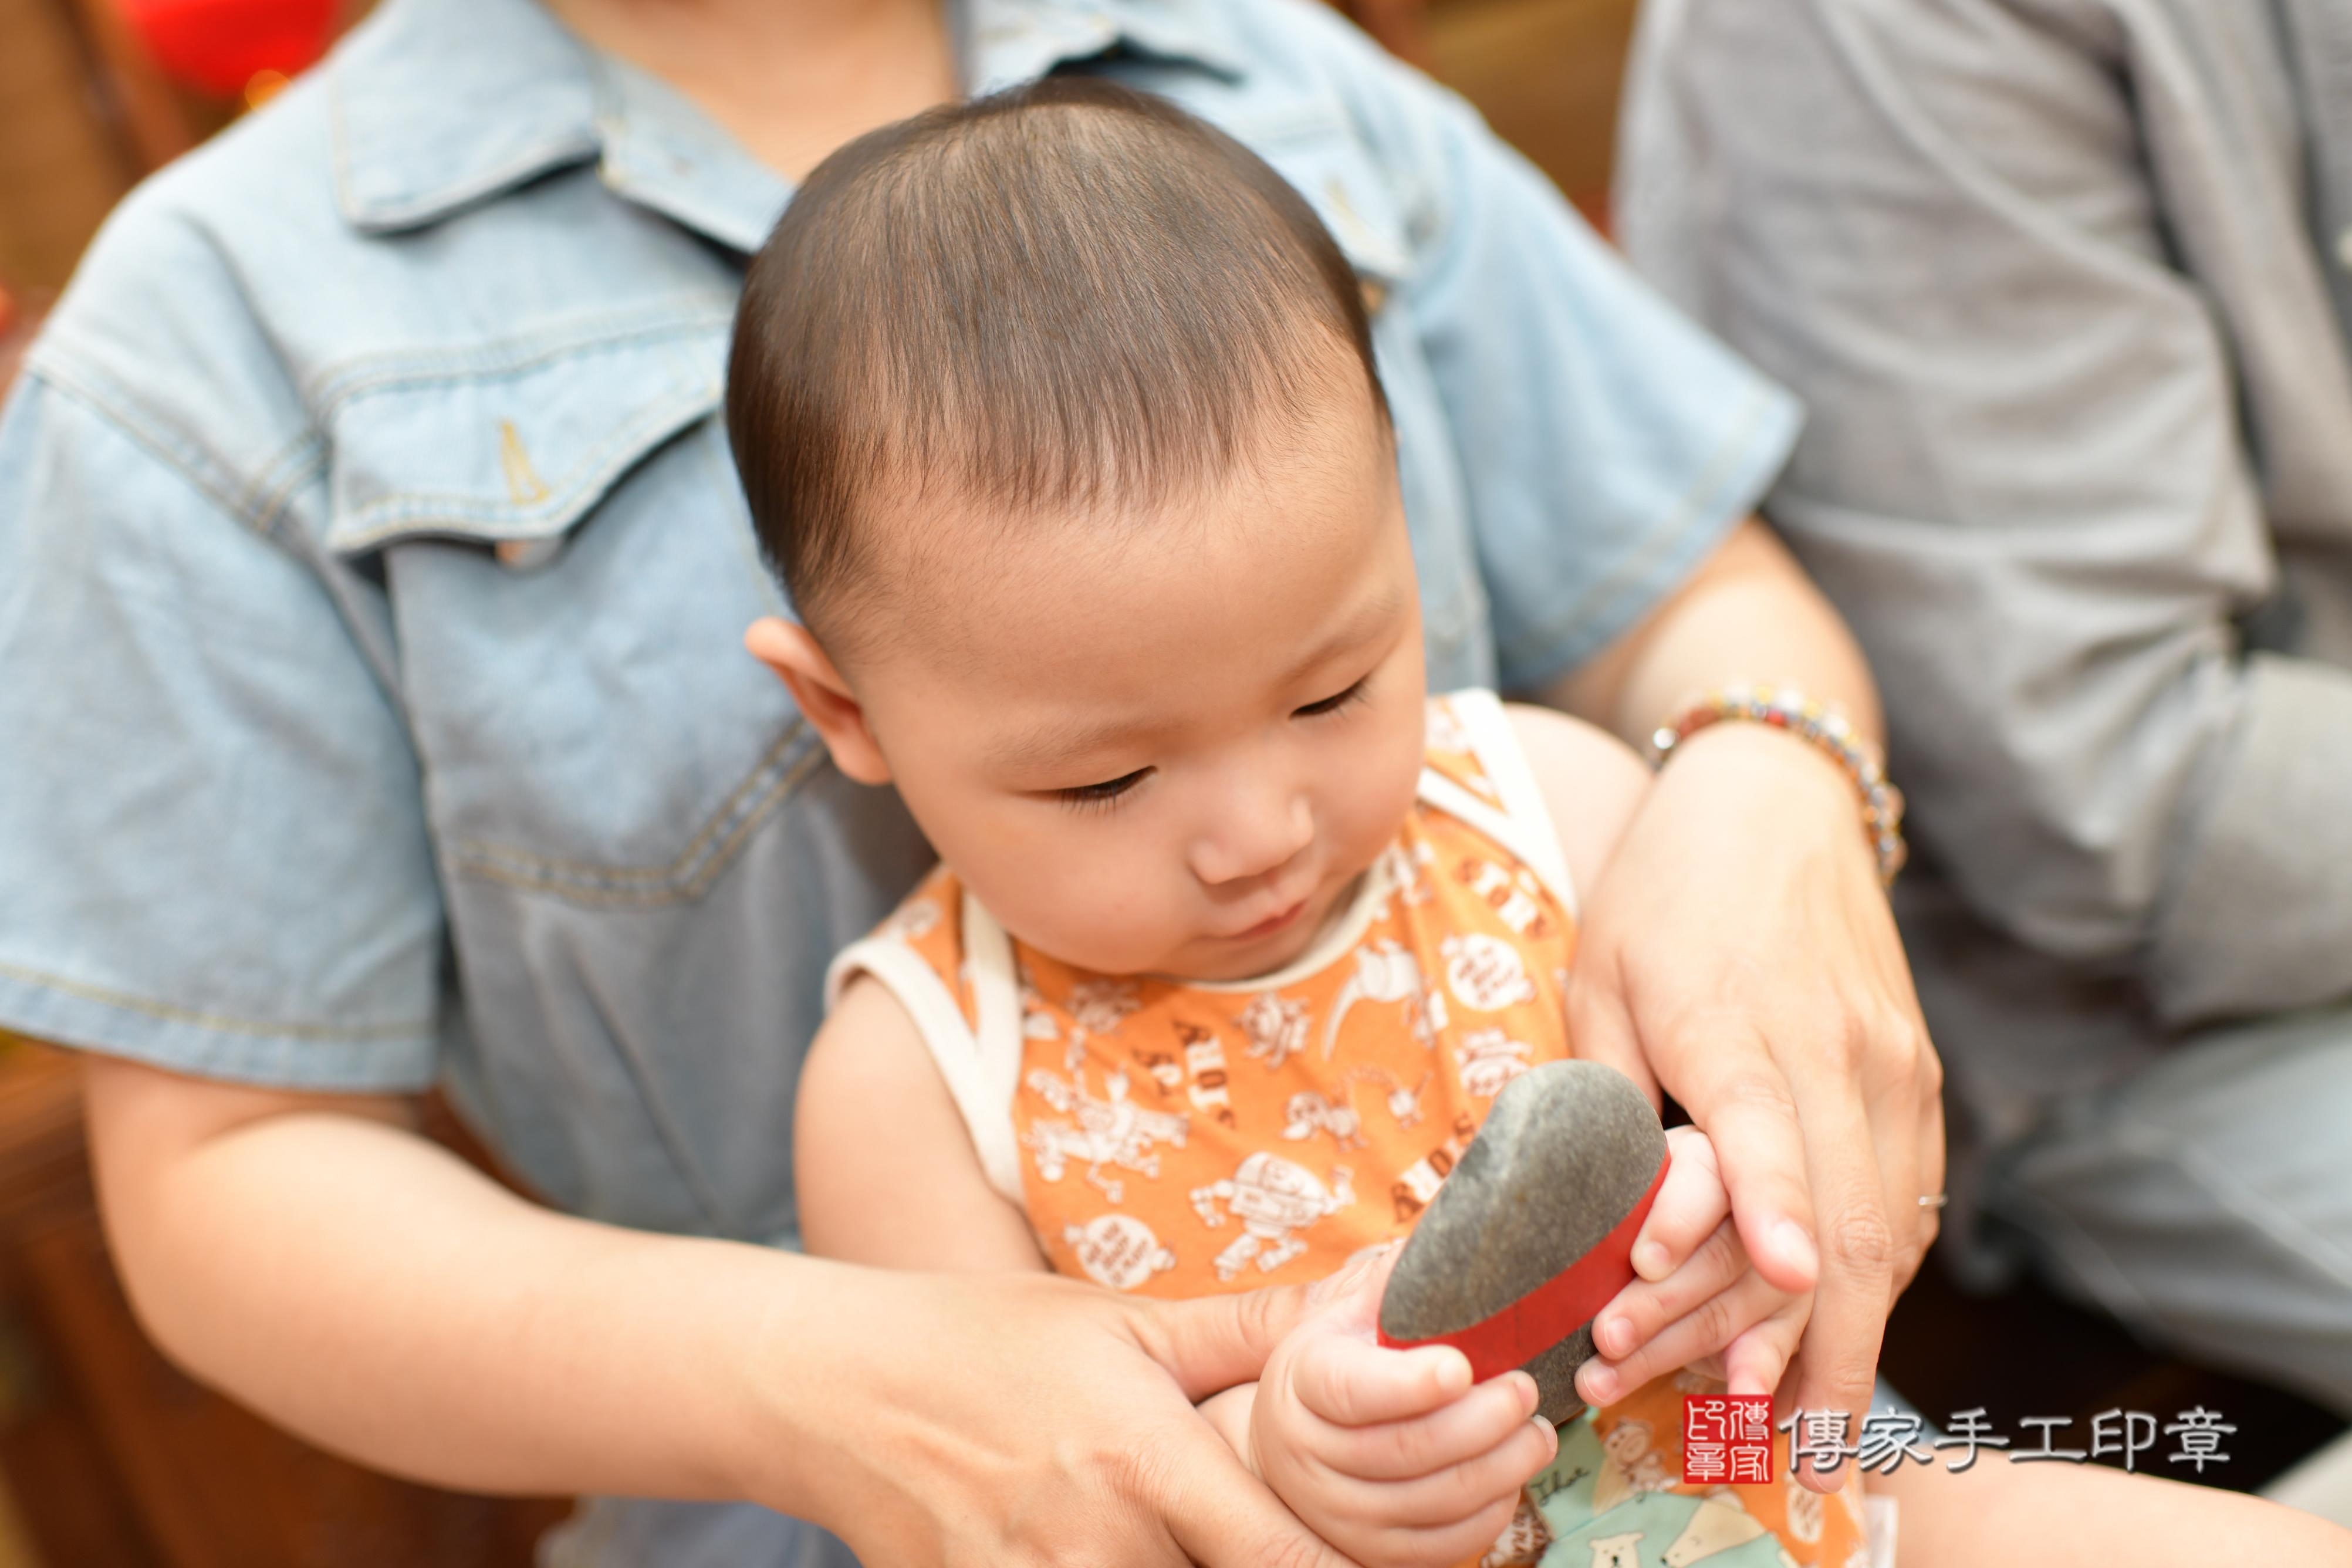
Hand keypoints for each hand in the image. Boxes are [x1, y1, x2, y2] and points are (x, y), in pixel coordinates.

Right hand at [766, 1263, 1367, 1566]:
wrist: (842, 1389)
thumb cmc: (993, 1340)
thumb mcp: (1124, 1324)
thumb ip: (1248, 1331)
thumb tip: (1372, 1298)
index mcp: (1146, 1462)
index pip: (1289, 1563)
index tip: (1399, 1564)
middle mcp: (1099, 1545)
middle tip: (1292, 1551)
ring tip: (1198, 1547)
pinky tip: (1137, 1561)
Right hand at [1205, 1248, 1556, 1567]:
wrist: (1288, 1445)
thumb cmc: (1336, 1365)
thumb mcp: (1346, 1313)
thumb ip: (1394, 1281)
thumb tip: (1461, 1226)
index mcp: (1304, 1383)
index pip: (1353, 1390)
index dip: (1410, 1383)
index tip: (1463, 1365)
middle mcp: (1310, 1456)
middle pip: (1407, 1451)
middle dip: (1482, 1421)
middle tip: (1528, 1390)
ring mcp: (1339, 1513)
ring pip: (1434, 1502)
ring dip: (1501, 1467)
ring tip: (1539, 1433)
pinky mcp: (1370, 1554)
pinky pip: (1443, 1545)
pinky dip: (1490, 1512)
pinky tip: (1512, 1474)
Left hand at [1565, 721, 1943, 1488]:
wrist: (1778, 799)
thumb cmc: (1665, 894)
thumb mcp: (1599, 975)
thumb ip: (1602, 1093)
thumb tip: (1594, 1211)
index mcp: (1735, 1019)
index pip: (1764, 1126)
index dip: (1773, 1209)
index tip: (1783, 1282)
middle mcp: (1835, 1048)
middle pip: (1849, 1211)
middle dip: (1820, 1337)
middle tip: (1785, 1439)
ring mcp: (1893, 1063)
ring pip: (1894, 1221)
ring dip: (1855, 1327)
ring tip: (1810, 1421)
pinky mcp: (1919, 1072)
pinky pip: (1912, 1195)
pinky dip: (1880, 1272)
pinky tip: (1840, 1328)